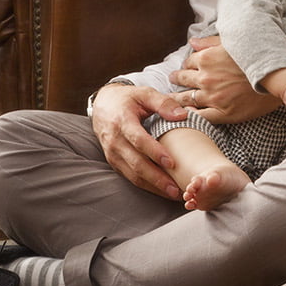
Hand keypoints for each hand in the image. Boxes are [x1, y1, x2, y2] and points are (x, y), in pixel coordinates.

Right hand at [90, 83, 185, 199]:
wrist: (103, 105)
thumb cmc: (127, 99)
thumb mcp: (144, 93)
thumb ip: (163, 102)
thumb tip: (183, 115)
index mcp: (122, 121)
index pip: (138, 140)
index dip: (154, 152)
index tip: (171, 162)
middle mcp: (115, 140)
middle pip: (136, 163)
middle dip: (157, 178)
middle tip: (176, 187)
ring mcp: (112, 153)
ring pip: (133, 174)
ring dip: (153, 186)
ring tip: (173, 193)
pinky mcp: (114, 162)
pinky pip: (130, 177)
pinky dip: (146, 185)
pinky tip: (161, 190)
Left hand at [169, 37, 276, 123]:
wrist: (279, 75)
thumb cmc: (258, 56)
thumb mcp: (233, 43)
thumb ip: (210, 43)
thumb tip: (192, 42)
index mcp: (207, 58)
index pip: (187, 62)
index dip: (186, 65)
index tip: (185, 68)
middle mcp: (206, 77)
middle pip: (182, 79)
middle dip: (176, 80)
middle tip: (172, 81)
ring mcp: (213, 96)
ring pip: (186, 99)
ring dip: (176, 98)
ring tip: (171, 100)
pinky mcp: (223, 112)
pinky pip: (199, 116)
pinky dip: (190, 115)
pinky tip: (185, 115)